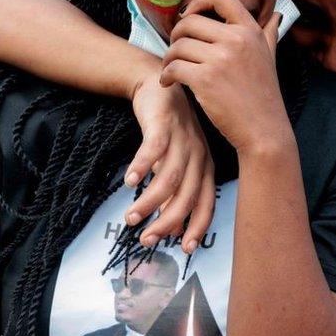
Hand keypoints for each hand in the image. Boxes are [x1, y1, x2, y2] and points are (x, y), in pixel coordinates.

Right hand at [124, 72, 215, 253]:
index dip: (198, 226)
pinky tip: (129, 182)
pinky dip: (142, 167)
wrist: (156, 87)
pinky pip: (153, 149)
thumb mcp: (175, 161)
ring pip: (168, 177)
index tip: (184, 248)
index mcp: (204, 166)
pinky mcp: (163, 124)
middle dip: (167, 221)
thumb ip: (174, 192)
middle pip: (186, 195)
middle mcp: (197, 154)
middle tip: (147, 239)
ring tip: (131, 217)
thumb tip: (171, 226)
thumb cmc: (168, 130)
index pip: (206, 203)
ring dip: (149, 200)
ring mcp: (181, 139)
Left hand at [160, 0, 290, 156]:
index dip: (198, 1)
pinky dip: (166, 75)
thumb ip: (269, 34)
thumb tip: (277, 15)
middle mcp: (236, 40)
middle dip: (176, 34)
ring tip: (172, 68)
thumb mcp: (270, 59)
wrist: (264, 130)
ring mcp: (220, 59)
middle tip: (176, 49)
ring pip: (178, 45)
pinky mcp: (205, 80)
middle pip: (190, 21)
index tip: (188, 15)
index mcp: (250, 31)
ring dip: (168, 57)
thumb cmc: (263, 95)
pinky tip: (169, 82)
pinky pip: (173, 67)